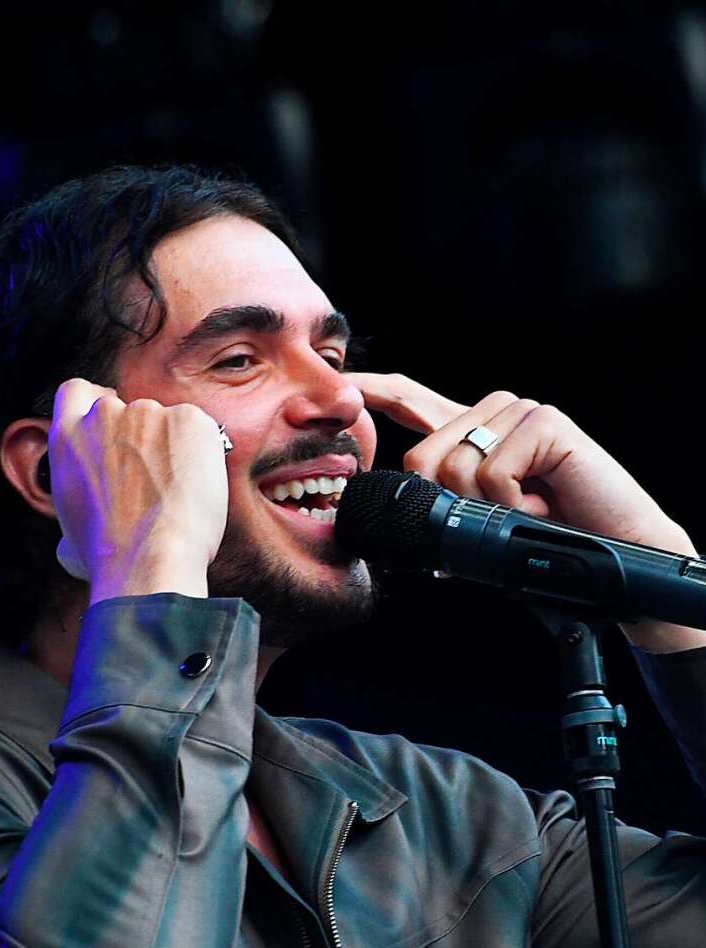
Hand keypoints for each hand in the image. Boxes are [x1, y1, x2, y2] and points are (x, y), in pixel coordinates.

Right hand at [48, 379, 228, 604]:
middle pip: (128, 409)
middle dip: (142, 436)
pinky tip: (197, 484)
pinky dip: (202, 450)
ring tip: (178, 489)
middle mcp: (105, 415)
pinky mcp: (188, 418)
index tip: (112, 424)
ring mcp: (148, 413)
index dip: (95, 403)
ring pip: (166, 422)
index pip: (76, 392)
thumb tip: (75, 536)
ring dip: (173, 445)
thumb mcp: (69, 533)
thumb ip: (76, 507)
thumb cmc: (110, 557)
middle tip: (157, 474)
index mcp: (68, 437)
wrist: (151, 558)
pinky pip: (198, 429)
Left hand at [348, 373, 704, 651]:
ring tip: (529, 511)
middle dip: (450, 503)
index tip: (343, 385)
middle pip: (423, 455)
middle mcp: (493, 415)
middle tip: (499, 517)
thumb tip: (405, 515)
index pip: (414, 401)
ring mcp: (519, 414)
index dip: (376, 391)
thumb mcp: (483, 524)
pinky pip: (493, 471)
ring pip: (456, 466)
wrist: (612, 555)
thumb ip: (447, 507)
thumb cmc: (548, 541)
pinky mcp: (544, 423)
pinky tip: (544, 504)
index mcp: (473, 434)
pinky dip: (514, 505)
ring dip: (488, 509)